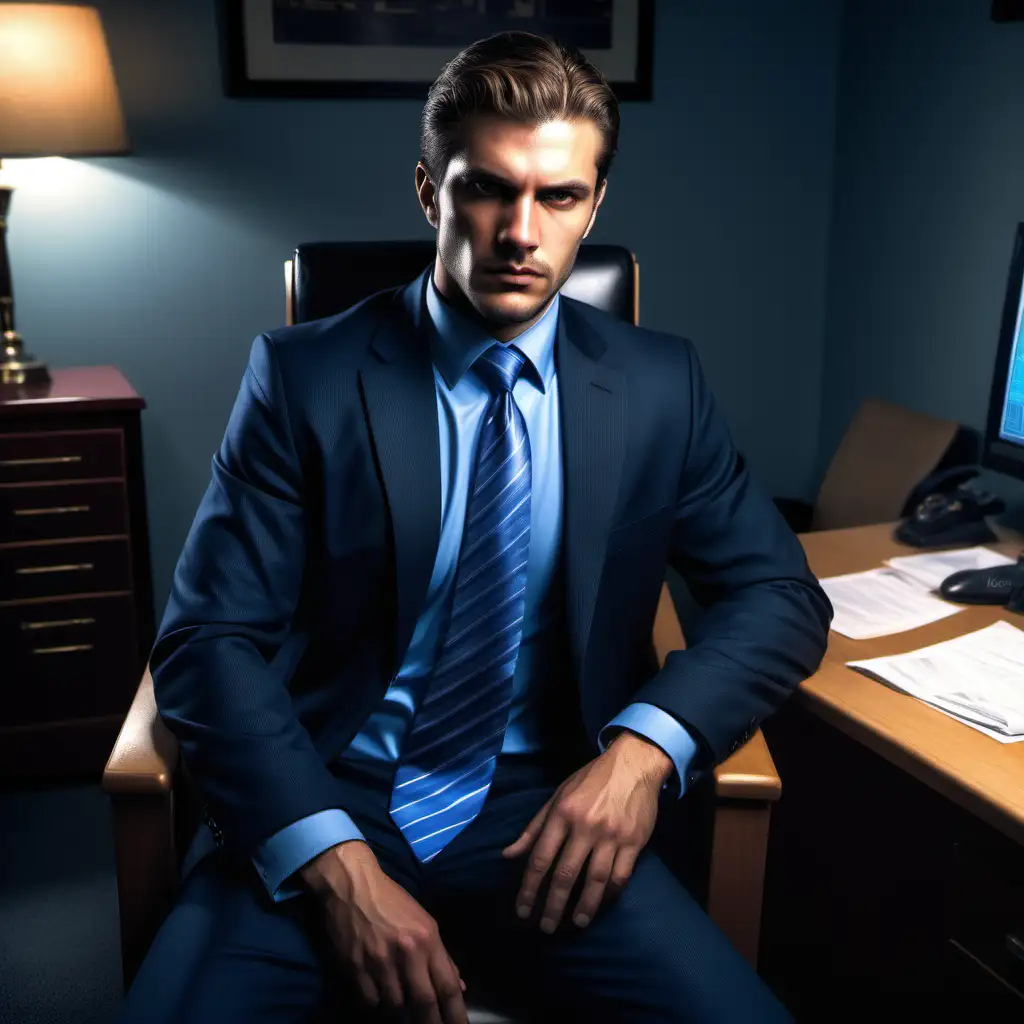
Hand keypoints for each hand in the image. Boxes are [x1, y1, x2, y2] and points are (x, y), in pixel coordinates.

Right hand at [301, 841, 467, 1023]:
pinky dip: (377, 1004)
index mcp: (427, 939)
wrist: (352, 885)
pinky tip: (380, 996)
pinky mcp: (355, 967)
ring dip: (401, 1011)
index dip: (456, 1014)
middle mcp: (406, 952)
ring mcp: (379, 961)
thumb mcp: (424, 921)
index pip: (447, 985)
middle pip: (424, 1002)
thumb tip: (457, 985)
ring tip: (404, 1009)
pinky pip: (370, 1001)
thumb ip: (441, 955)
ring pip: (395, 1006)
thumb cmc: (392, 901)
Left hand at [501, 731, 671, 933]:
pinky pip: (620, 875)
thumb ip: (534, 828)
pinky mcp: (634, 841)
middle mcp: (585, 826)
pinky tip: (601, 902)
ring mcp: (611, 835)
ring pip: (595, 880)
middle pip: (565, 874)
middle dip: (553, 905)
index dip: (529, 888)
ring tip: (575, 923)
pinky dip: (609, 893)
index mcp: (562, 813)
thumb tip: (508, 855)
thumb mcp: (557, 796)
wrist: (633, 763)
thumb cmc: (590, 780)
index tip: (522, 910)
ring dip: (584, 906)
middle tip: (545, 927)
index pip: (540, 858)